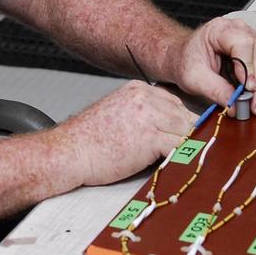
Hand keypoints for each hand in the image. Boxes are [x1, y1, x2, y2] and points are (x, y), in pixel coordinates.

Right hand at [59, 81, 197, 186]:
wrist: (68, 152)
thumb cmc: (88, 139)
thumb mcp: (117, 112)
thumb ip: (142, 113)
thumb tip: (167, 126)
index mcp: (137, 89)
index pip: (173, 101)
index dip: (179, 121)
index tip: (181, 136)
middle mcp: (145, 98)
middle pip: (183, 114)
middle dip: (185, 134)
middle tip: (187, 151)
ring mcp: (149, 116)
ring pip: (186, 130)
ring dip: (185, 146)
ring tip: (182, 159)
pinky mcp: (150, 138)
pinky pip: (180, 147)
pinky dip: (182, 157)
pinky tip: (176, 165)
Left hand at [173, 17, 255, 114]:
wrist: (185, 56)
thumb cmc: (187, 60)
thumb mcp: (193, 78)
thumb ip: (214, 90)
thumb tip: (235, 105)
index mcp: (220, 30)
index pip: (243, 44)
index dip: (249, 67)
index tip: (249, 89)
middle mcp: (240, 29)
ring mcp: (252, 37)